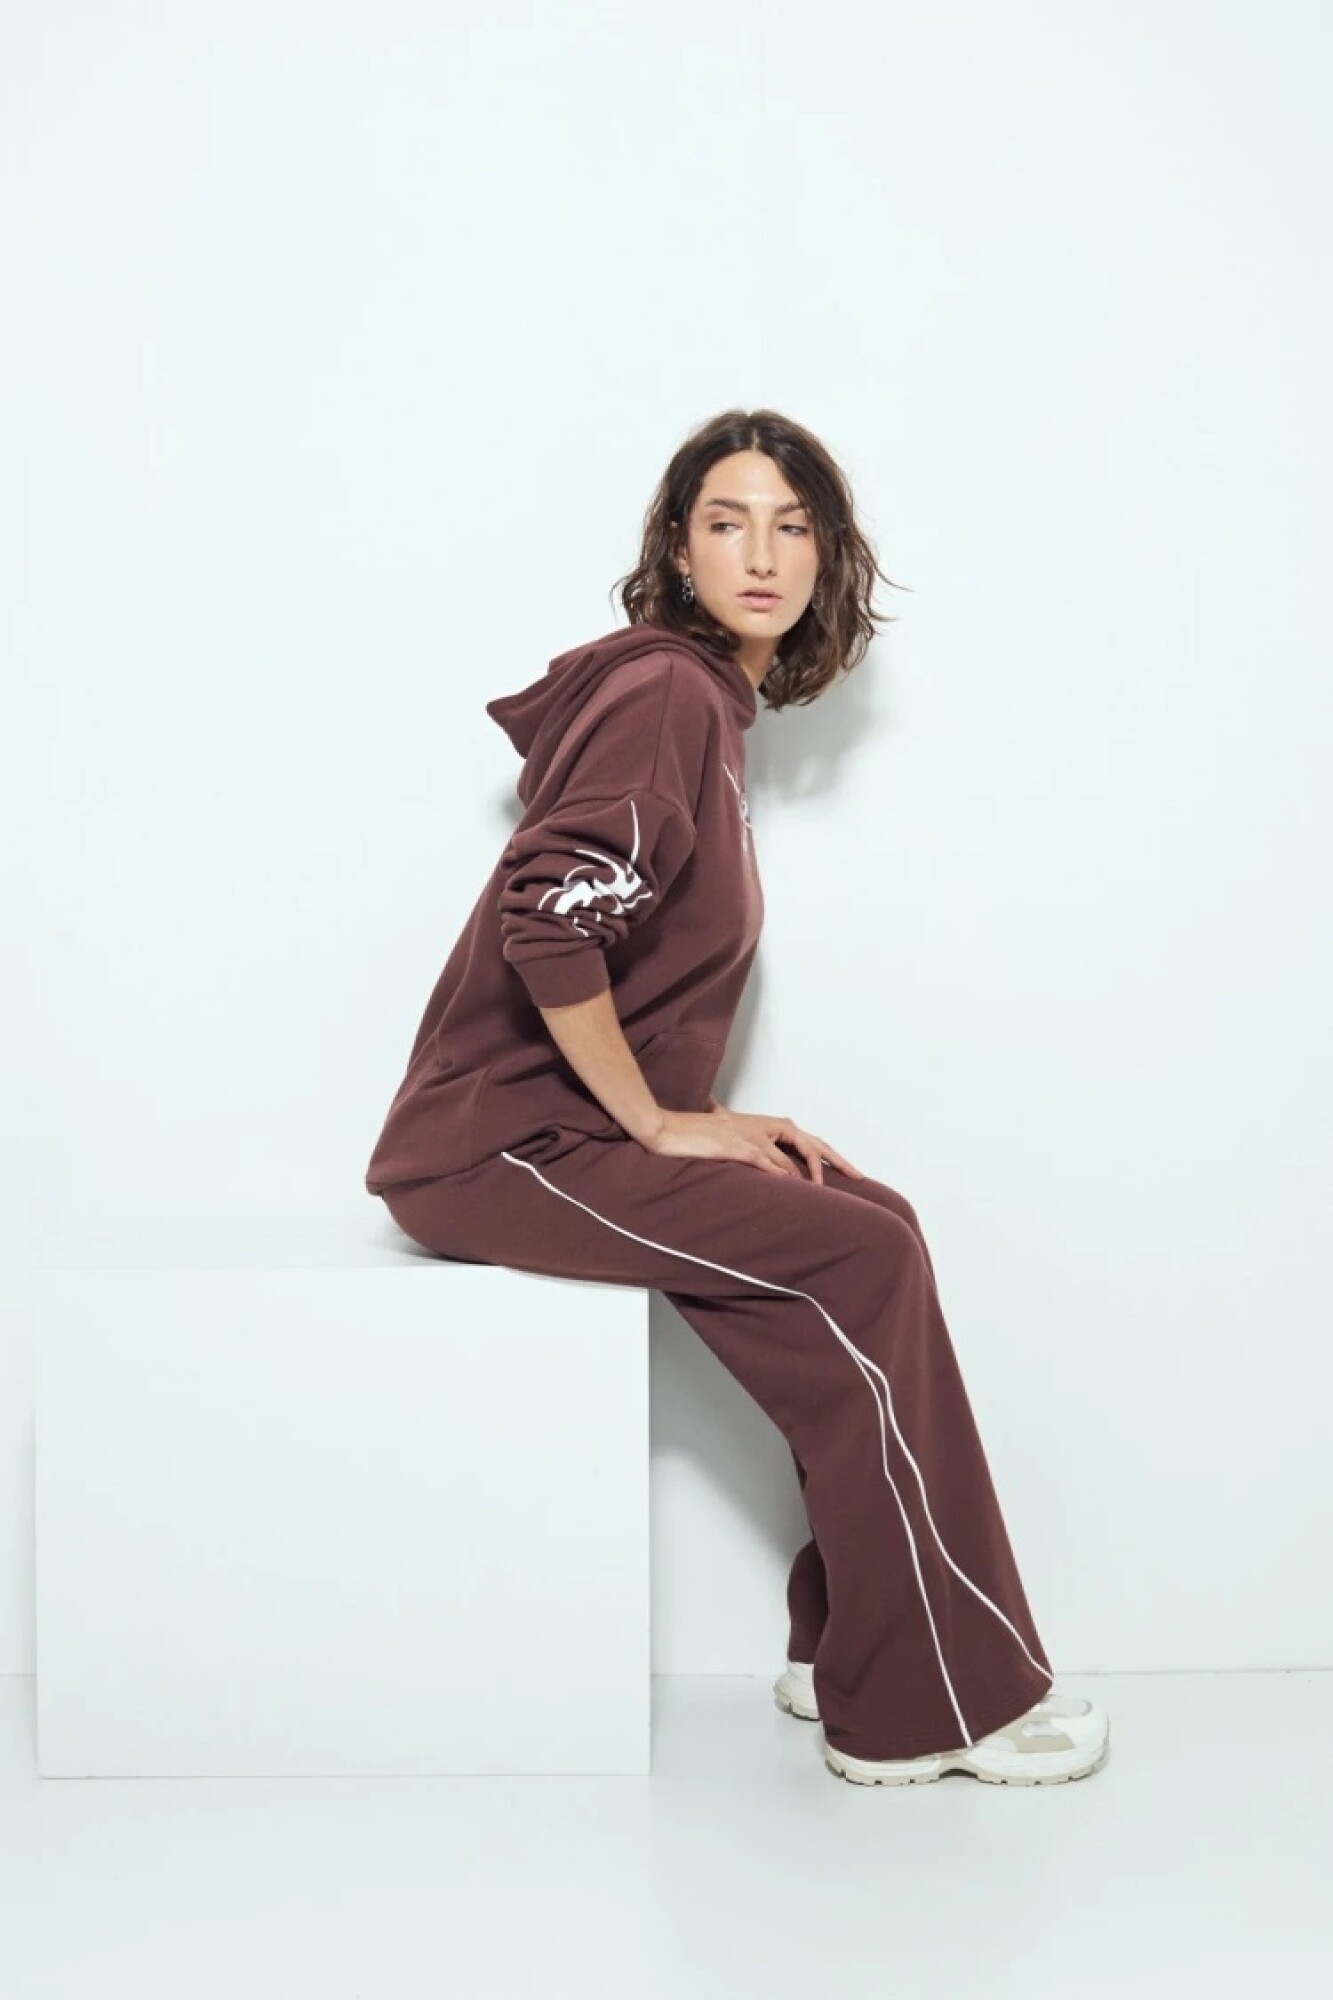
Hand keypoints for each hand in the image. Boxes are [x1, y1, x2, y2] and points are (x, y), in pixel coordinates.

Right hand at [645, 1106, 864, 1183]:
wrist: (663, 1129)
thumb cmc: (689, 1135)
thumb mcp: (720, 1136)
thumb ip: (739, 1145)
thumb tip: (752, 1162)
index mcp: (759, 1125)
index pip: (803, 1137)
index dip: (827, 1153)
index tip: (846, 1170)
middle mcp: (758, 1127)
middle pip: (807, 1141)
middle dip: (834, 1159)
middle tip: (858, 1176)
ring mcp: (746, 1135)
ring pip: (786, 1153)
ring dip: (806, 1173)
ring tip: (823, 1191)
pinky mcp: (732, 1145)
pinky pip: (761, 1158)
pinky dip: (777, 1170)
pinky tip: (791, 1184)